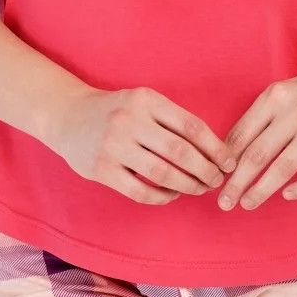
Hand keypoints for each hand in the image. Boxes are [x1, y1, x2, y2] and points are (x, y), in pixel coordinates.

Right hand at [41, 83, 237, 205]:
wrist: (67, 116)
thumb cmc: (116, 110)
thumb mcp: (142, 101)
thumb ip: (171, 119)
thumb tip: (213, 150)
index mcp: (146, 99)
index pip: (191, 126)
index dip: (215, 148)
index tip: (229, 162)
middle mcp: (130, 120)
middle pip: (180, 151)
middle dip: (206, 170)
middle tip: (217, 180)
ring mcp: (114, 146)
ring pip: (163, 174)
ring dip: (188, 186)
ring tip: (199, 188)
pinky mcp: (101, 169)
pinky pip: (141, 191)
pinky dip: (163, 197)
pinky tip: (172, 194)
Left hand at [217, 61, 296, 210]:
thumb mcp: (282, 94)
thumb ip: (258, 119)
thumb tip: (228, 154)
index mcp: (275, 97)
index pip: (242, 133)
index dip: (226, 160)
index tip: (215, 178)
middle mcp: (296, 111)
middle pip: (258, 154)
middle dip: (237, 182)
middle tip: (224, 202)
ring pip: (284, 167)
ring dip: (261, 190)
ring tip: (247, 203)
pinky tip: (287, 195)